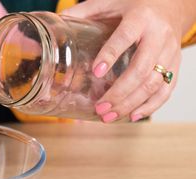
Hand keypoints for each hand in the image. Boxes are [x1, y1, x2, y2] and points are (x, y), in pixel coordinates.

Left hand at [63, 0, 194, 122]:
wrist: (172, 5)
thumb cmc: (137, 5)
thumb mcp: (110, 3)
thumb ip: (85, 12)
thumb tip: (55, 22)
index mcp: (140, 18)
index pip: (125, 37)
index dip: (111, 55)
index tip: (96, 72)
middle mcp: (159, 36)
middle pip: (141, 69)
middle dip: (119, 92)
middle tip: (100, 107)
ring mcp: (170, 53)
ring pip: (154, 83)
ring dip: (131, 104)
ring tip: (109, 116)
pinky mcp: (175, 65)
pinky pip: (166, 89)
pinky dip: (151, 106)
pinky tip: (133, 116)